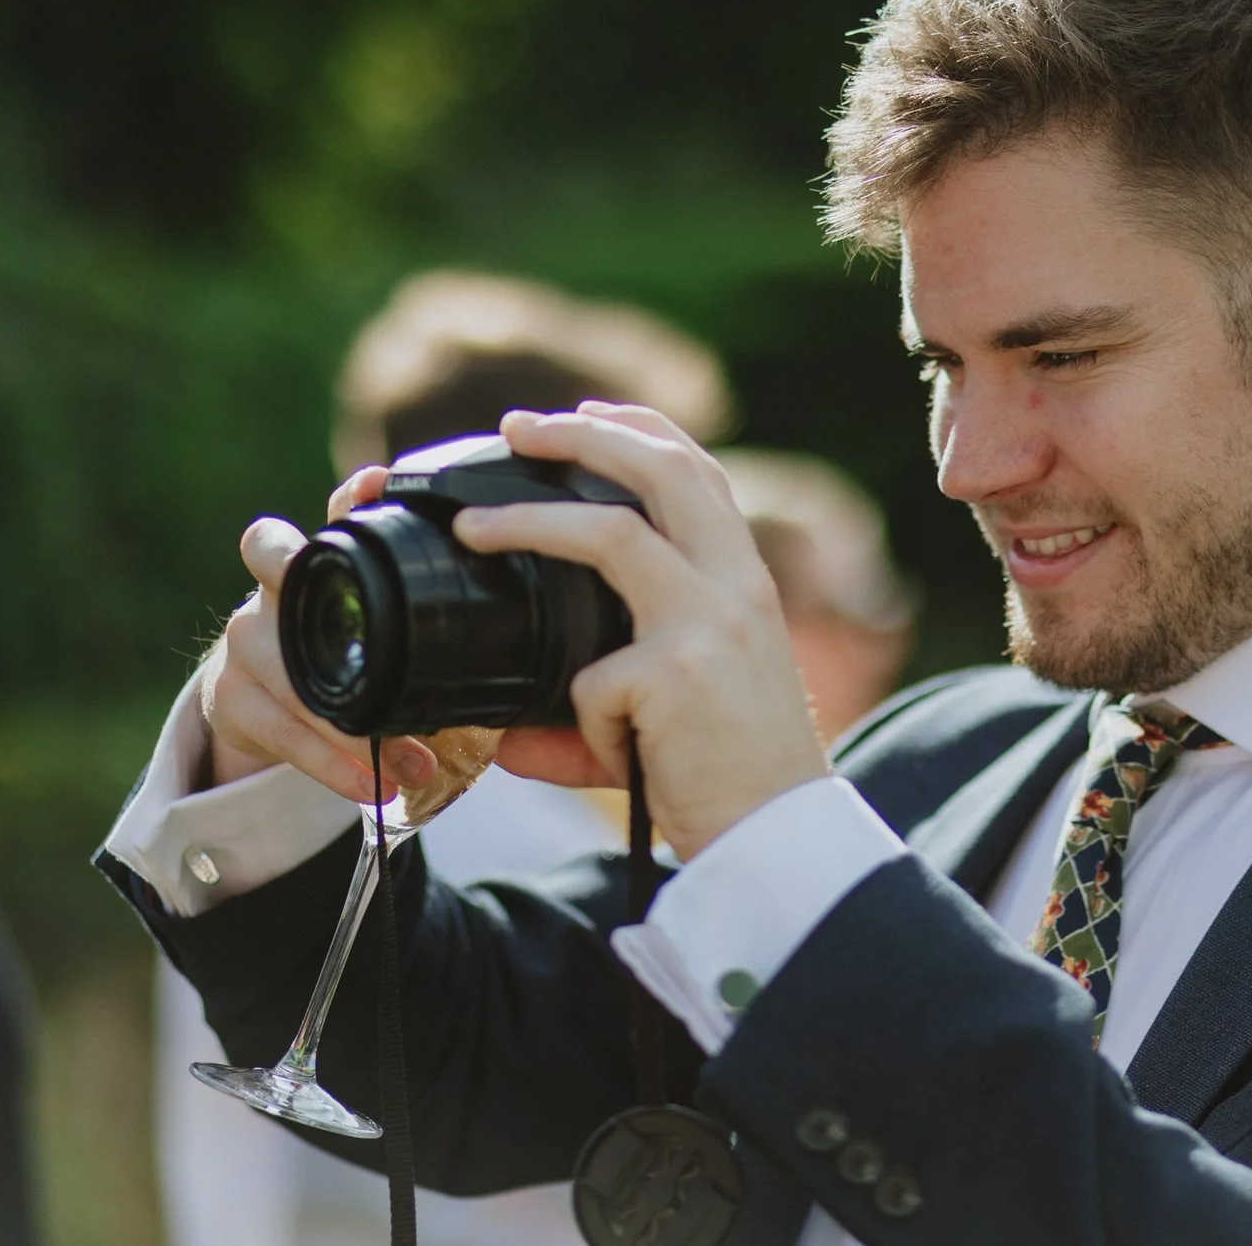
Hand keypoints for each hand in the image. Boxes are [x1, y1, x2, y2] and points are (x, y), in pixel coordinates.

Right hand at [197, 466, 439, 802]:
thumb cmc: (343, 664)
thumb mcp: (379, 640)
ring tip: (410, 762)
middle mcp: (275, 587)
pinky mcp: (231, 697)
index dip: (352, 497)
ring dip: (348, 721)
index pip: (335, 515)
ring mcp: (246, 639)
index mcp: (325, 566)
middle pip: (267, 552)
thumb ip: (428, 635)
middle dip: (290, 560)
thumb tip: (514, 659)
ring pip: (282, 663)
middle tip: (344, 600)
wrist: (265, 711)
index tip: (378, 484)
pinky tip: (370, 785)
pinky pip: (279, 729)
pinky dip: (329, 762)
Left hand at [460, 404, 830, 858]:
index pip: (700, 473)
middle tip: (517, 426)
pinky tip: (620, 757)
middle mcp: (735, 587)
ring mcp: (706, 625)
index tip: (589, 412)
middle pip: (662, 470)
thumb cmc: (735, 776)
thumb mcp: (687, 706)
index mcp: (746, 583)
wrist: (779, 839)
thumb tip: (502, 723)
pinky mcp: (673, 675)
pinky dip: (586, 725)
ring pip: (610, 535)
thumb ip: (609, 691)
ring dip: (529, 521)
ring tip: (472, 527)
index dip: (644, 429)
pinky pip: (587, 683)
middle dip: (584, 435)